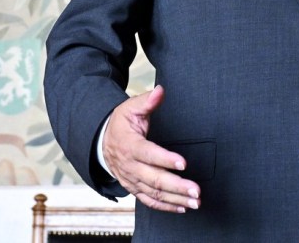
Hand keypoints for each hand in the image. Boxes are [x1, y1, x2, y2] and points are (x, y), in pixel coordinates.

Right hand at [102, 85, 200, 213]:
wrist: (102, 142)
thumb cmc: (120, 124)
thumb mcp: (130, 108)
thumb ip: (147, 101)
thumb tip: (160, 91)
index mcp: (129, 145)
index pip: (148, 154)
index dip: (165, 159)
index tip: (183, 163)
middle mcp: (130, 166)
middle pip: (154, 179)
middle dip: (177, 186)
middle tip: (196, 190)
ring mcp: (131, 179)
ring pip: (154, 193)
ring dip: (176, 198)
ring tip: (195, 201)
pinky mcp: (134, 188)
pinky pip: (149, 201)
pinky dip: (166, 206)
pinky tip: (182, 207)